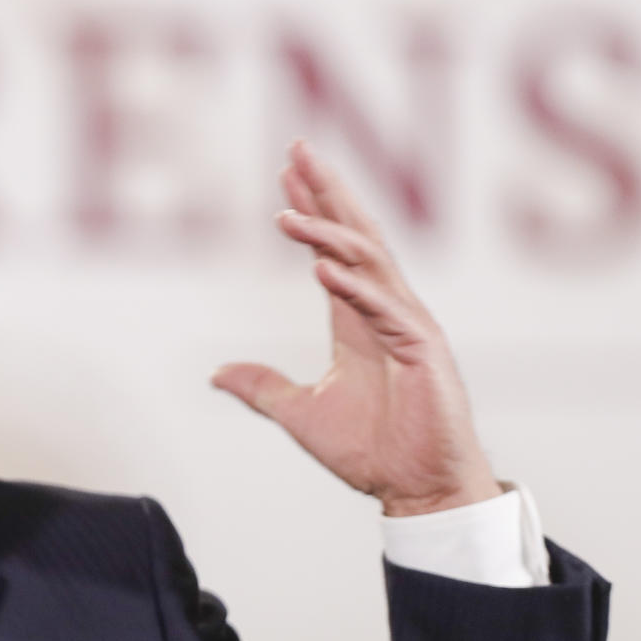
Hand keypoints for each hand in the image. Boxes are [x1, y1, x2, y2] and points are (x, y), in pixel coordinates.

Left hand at [212, 142, 500, 516]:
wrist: (417, 490)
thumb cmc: (372, 452)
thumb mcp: (298, 413)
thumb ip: (261, 387)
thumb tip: (217, 373)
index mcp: (358, 319)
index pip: (333, 249)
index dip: (312, 209)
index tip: (287, 170)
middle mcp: (385, 311)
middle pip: (355, 237)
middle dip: (326, 194)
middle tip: (298, 150)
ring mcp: (408, 327)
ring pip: (368, 264)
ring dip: (328, 235)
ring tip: (290, 213)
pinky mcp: (423, 352)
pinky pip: (386, 309)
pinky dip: (355, 287)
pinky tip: (323, 268)